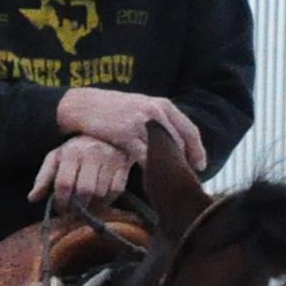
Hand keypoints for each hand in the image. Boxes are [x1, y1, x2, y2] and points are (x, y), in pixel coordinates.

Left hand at [30, 133, 134, 211]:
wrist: (105, 133)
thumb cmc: (75, 149)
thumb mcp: (56, 158)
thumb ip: (44, 178)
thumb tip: (32, 198)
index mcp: (71, 152)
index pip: (64, 183)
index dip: (61, 202)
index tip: (61, 209)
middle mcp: (92, 153)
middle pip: (84, 191)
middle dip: (78, 206)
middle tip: (74, 211)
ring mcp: (110, 158)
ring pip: (101, 193)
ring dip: (93, 205)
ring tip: (86, 206)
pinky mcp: (124, 164)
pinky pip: (116, 190)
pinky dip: (108, 201)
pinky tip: (100, 200)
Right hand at [54, 86, 204, 174]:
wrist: (85, 105)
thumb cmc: (112, 108)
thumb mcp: (141, 106)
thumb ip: (159, 118)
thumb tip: (174, 137)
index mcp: (163, 105)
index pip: (190, 130)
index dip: (198, 150)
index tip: (200, 165)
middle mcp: (156, 112)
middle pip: (180, 142)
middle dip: (186, 162)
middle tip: (187, 177)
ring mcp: (141, 123)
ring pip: (164, 150)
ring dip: (169, 166)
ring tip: (171, 180)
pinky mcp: (126, 134)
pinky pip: (144, 155)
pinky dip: (150, 168)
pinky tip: (151, 177)